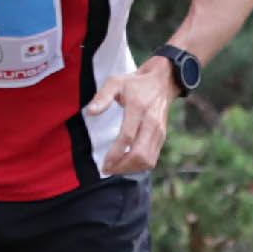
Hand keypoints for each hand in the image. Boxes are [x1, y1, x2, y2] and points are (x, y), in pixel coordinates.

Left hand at [94, 55, 181, 173]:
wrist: (162, 82)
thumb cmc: (135, 84)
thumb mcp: (116, 82)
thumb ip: (102, 97)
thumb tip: (90, 112)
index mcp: (138, 109)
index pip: (127, 137)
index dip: (115, 154)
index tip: (104, 164)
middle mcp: (151, 122)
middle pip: (139, 154)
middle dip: (122, 166)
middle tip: (107, 169)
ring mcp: (159, 131)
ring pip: (148, 160)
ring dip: (130, 169)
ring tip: (115, 168)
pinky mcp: (162, 137)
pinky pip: (153, 158)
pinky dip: (139, 166)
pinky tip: (126, 164)